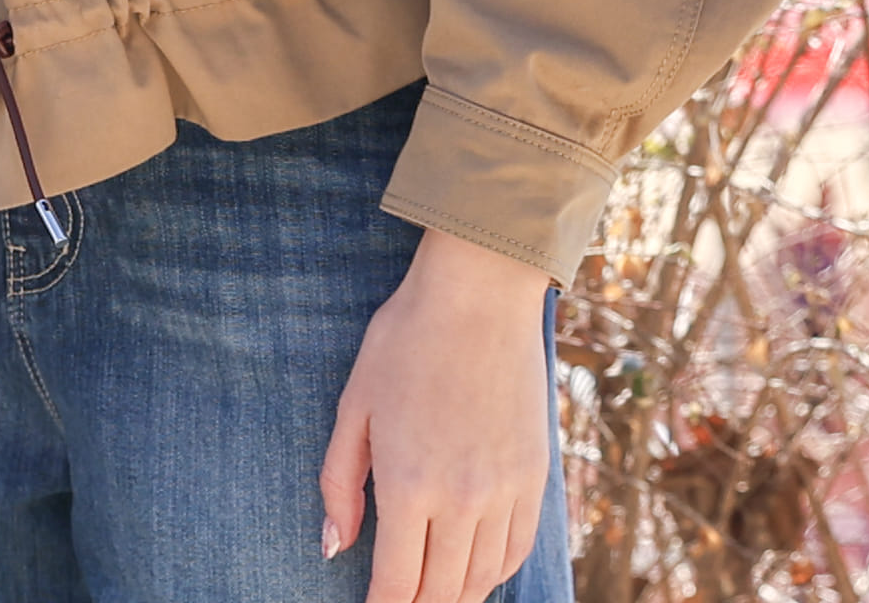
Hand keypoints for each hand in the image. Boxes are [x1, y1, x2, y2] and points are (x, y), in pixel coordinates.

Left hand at [321, 222, 548, 601]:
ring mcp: (505, 491)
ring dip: (454, 595)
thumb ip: (339, 483)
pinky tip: (473, 569)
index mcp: (409, 485)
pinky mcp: (535, 478)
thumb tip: (333, 546)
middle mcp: (463, 500)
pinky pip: (517, 550)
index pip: (396, 584)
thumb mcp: (354, 406)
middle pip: (441, 592)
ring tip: (431, 592)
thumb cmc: (405, 342)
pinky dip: (494, 571)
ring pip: (483, 580)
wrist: (479, 296)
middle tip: (396, 599)